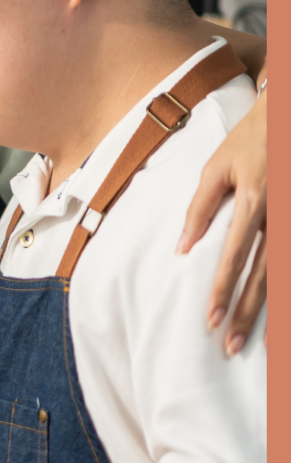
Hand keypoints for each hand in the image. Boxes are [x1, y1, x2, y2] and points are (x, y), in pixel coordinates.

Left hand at [178, 86, 266, 355]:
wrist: (288, 116)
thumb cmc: (249, 141)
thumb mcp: (216, 168)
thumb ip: (198, 209)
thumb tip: (181, 250)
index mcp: (253, 201)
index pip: (234, 256)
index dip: (222, 290)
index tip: (211, 320)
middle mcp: (280, 216)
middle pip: (264, 276)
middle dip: (248, 313)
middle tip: (231, 346)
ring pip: (285, 276)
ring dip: (271, 311)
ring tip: (258, 344)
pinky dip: (287, 290)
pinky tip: (281, 317)